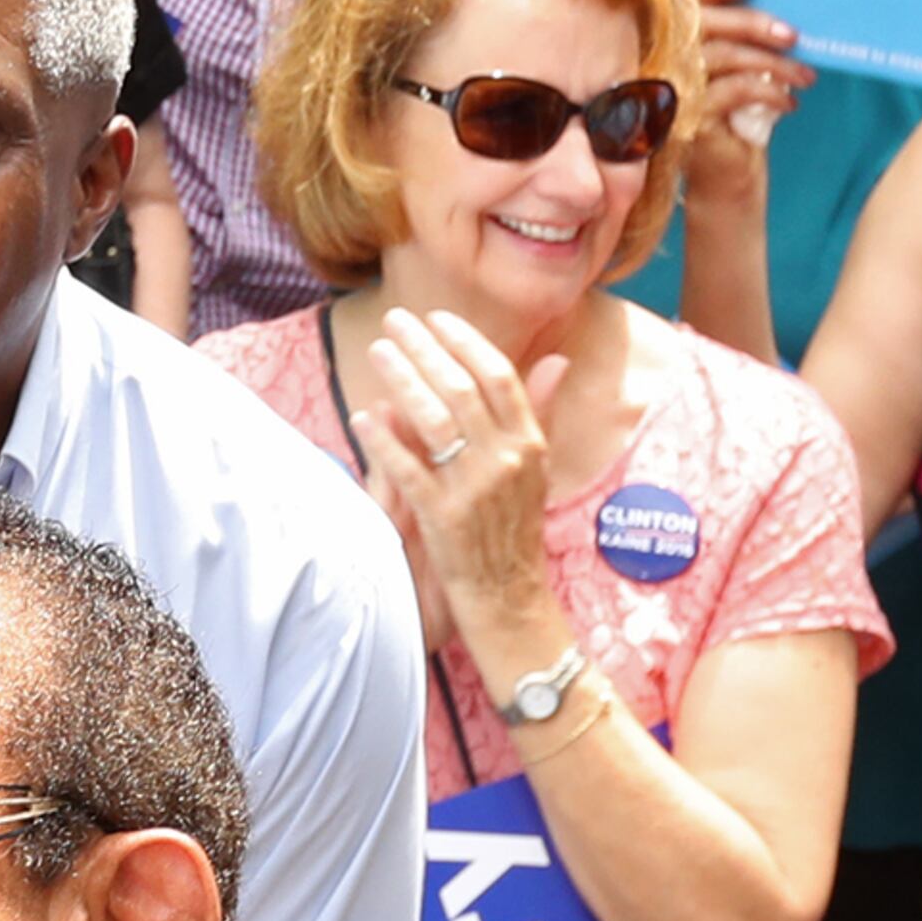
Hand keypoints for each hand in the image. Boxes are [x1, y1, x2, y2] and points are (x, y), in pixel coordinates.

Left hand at [347, 309, 570, 631]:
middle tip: (395, 321)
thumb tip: (559, 360)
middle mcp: (506, 461)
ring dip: (401, 380)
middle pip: (460, 388)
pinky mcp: (443, 517)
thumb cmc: (517, 532)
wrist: (511, 601)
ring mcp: (474, 489)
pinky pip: (407, 468)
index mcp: (530, 444)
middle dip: (424, 348)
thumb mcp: (538, 470)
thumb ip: (541, 412)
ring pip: (432, 419)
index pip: (500, 377)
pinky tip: (362, 416)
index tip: (437, 318)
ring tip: (378, 353)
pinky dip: (383, 439)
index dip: (467, 342)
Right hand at [681, 0, 811, 204]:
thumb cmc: (737, 118)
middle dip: (754, 23)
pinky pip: (735, 90)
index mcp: (675, 40)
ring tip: (806, 75)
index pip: (689, 0)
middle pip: (706, 22)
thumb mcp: (741, 72)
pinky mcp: (688, 116)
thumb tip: (781, 13)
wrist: (728, 176)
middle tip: (794, 35)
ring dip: (773, 63)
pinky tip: (790, 102)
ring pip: (725, 55)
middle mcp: (666, 58)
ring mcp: (673, 87)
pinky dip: (768, 92)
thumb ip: (745, 41)